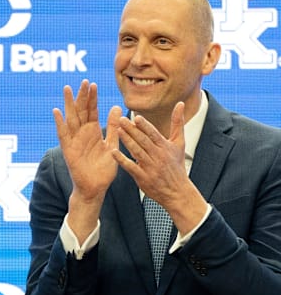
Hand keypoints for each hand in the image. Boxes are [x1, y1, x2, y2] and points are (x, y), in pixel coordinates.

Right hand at [53, 80, 121, 241]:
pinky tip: (57, 111)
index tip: (93, 84)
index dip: (92, 98)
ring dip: (69, 104)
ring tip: (67, 89)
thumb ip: (114, 127)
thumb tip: (117, 107)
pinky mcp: (68, 150)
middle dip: (82, 96)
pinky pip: (63, 134)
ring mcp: (74, 140)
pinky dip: (60, 123)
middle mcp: (82, 133)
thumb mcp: (112, 144)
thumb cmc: (104, 169)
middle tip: (84, 81)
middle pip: (81, 110)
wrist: (96, 187)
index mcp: (93, 131)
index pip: (92, 110)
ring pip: (71, 118)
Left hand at [112, 102, 206, 234]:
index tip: (135, 117)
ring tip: (117, 131)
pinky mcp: (142, 178)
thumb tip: (181, 103)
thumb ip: (177, 123)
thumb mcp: (179, 143)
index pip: (153, 134)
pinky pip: (131, 167)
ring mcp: (150, 167)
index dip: (145, 126)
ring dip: (127, 141)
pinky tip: (113, 152)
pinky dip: (122, 160)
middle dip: (132, 130)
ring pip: (137, 151)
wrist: (177, 192)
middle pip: (143, 141)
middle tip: (120, 120)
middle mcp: (158, 156)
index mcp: (165, 147)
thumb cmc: (176, 165)